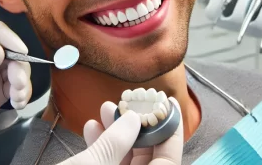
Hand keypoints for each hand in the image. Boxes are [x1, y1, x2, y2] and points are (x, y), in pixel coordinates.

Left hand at [0, 21, 31, 150]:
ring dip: (23, 82)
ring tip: (18, 97)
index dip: (9, 39)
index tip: (21, 52)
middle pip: (10, 50)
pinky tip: (19, 103)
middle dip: (19, 66)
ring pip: (17, 68)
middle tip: (18, 82)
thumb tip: (0, 51)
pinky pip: (17, 87)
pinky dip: (23, 94)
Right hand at [59, 97, 182, 164]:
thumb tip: (134, 120)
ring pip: (125, 162)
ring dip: (116, 134)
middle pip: (148, 159)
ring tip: (105, 109)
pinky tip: (90, 128)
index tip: (168, 104)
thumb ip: (115, 144)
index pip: (169, 161)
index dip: (171, 131)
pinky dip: (100, 148)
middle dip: (137, 128)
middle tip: (128, 103)